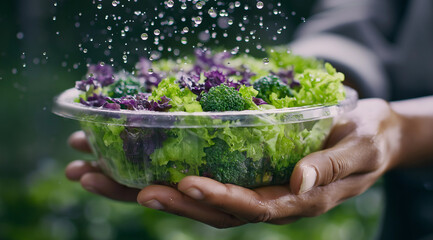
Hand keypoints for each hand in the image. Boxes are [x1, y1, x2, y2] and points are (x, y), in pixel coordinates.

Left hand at [66, 98, 402, 227]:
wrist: (366, 132)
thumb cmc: (366, 140)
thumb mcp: (359, 150)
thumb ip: (330, 167)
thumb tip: (298, 182)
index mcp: (293, 200)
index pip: (248, 206)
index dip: (216, 198)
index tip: (180, 185)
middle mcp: (263, 199)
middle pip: (204, 207)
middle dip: (153, 196)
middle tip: (101, 179)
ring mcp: (248, 187)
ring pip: (191, 195)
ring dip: (138, 185)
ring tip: (91, 170)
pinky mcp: (240, 171)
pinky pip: (198, 175)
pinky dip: (160, 170)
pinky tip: (125, 163)